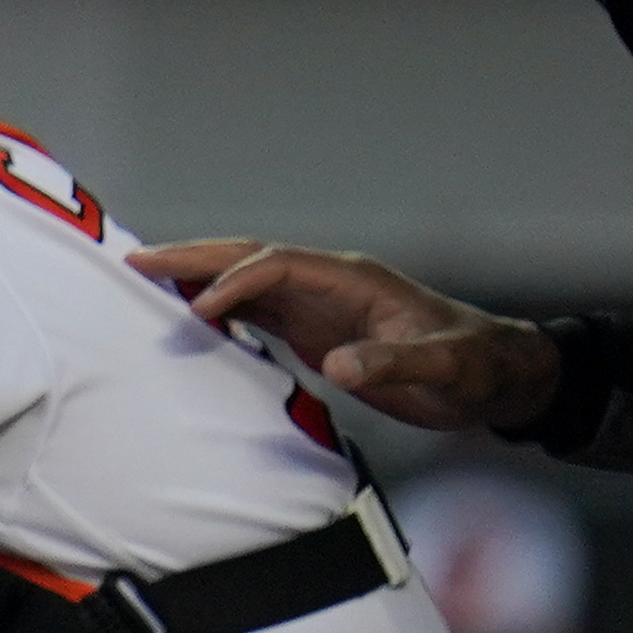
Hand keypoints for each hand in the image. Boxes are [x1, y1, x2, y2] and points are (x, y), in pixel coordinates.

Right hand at [130, 235, 561, 434]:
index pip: (281, 266)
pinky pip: (255, 308)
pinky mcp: (315, 327)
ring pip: (245, 277)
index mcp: (357, 280)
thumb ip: (395, 363)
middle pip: (251, 257)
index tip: (199, 309)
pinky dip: (216, 304)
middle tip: (135, 261)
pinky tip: (184, 311)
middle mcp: (331, 283)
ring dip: (195, 276)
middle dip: (193, 258)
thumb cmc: (478, 368)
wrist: (497, 374)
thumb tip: (338, 366)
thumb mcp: (448, 370)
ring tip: (142, 277)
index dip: (237, 282)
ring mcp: (320, 303)